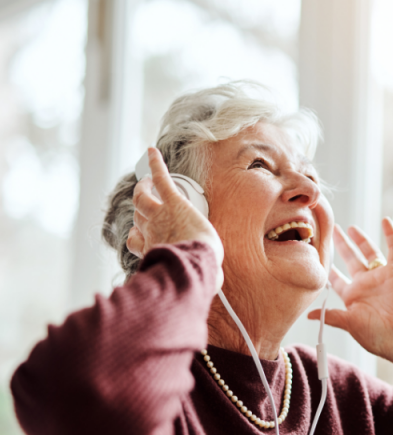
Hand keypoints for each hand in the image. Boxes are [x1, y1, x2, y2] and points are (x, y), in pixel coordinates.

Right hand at [127, 148, 223, 288]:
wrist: (196, 262)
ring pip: (142, 197)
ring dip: (143, 187)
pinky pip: (161, 178)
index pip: (135, 239)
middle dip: (140, 209)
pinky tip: (153, 151)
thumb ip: (200, 275)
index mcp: (152, 249)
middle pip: (138, 215)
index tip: (141, 234)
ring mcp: (159, 214)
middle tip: (144, 198)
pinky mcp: (173, 201)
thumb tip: (215, 283)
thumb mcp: (194, 277)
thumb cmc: (196, 272)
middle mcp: (150, 231)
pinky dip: (155, 164)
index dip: (137, 234)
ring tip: (145, 179)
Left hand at [307, 219, 392, 371]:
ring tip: (350, 227)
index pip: (337, 279)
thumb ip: (331, 316)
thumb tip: (309, 315)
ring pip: (369, 252)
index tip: (317, 256)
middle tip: (331, 231)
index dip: (328, 269)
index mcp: (353, 296)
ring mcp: (380, 276)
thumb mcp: (350, 324)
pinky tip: (386, 221)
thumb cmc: (377, 335)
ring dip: (360, 239)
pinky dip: (391, 235)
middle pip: (350, 260)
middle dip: (341, 246)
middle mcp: (366, 283)